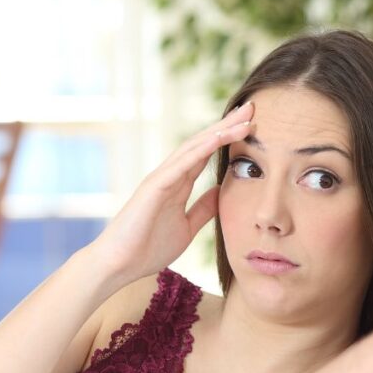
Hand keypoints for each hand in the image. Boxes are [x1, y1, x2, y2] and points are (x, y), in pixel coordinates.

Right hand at [89, 102, 254, 285]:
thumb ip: (203, 208)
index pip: (207, 154)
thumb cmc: (148, 247)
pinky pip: (181, 164)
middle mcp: (170, 175)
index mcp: (179, 184)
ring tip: (243, 117)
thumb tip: (221, 192)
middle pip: (203, 143)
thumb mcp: (187, 226)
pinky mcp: (154, 187)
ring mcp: (161, 178)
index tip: (251, 125)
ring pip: (194, 147)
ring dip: (220, 130)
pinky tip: (219, 137)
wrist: (120, 265)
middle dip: (227, 125)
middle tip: (252, 107)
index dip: (228, 138)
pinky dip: (200, 149)